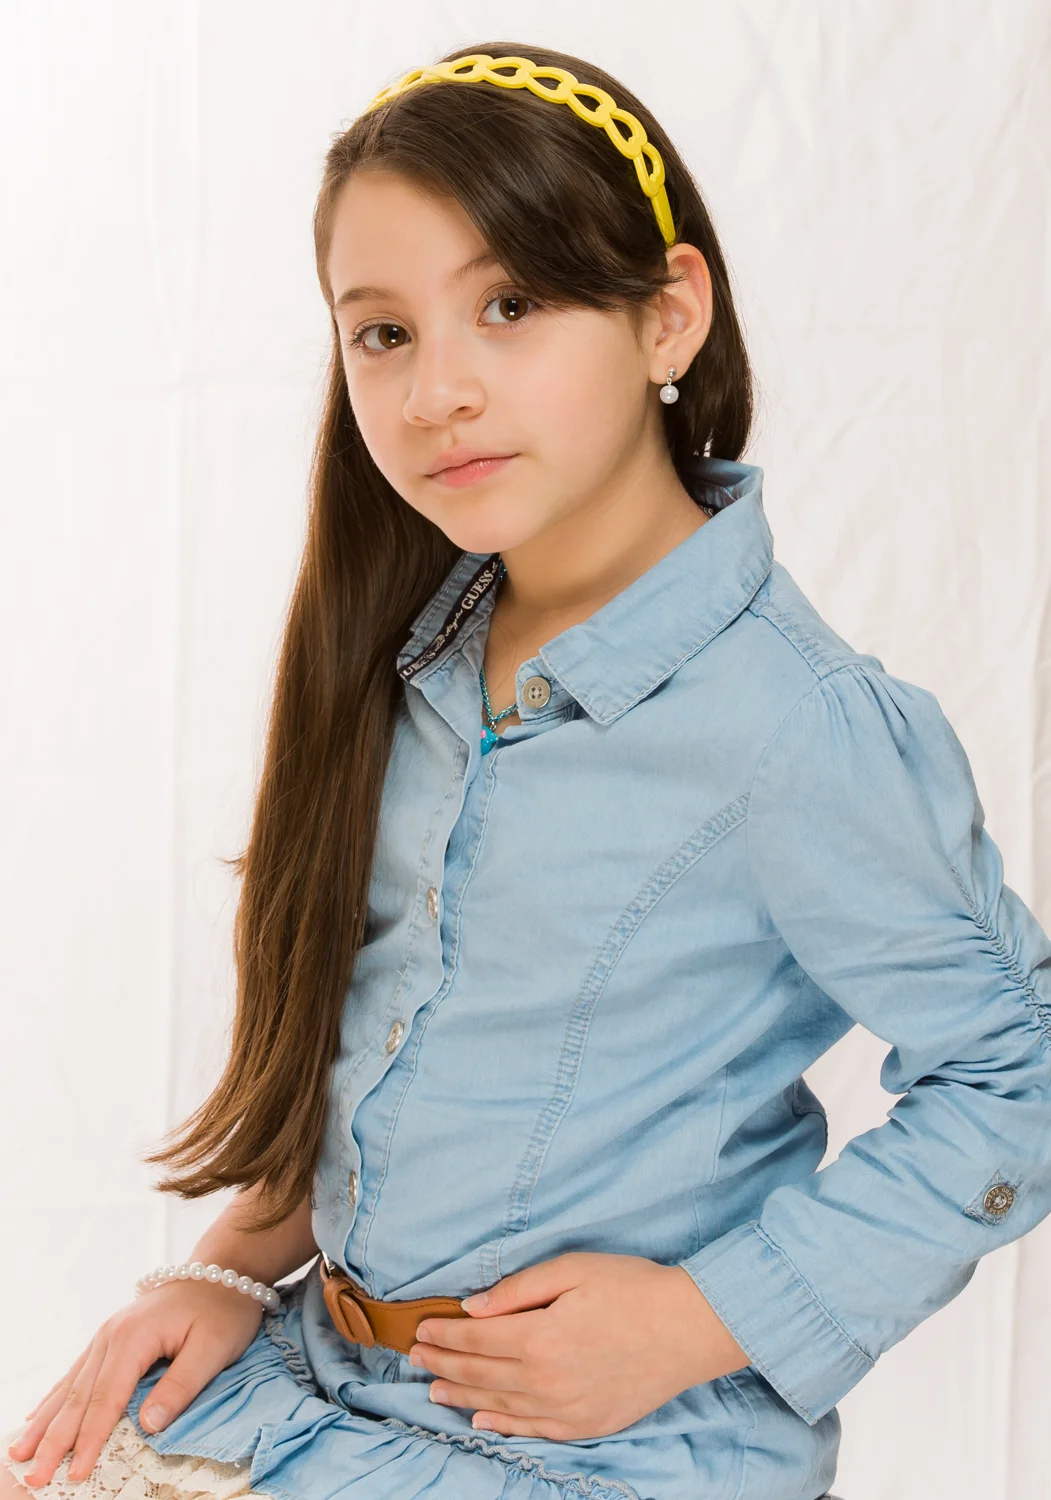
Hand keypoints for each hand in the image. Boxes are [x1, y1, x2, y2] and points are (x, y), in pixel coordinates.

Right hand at [6, 1280, 264, 1486]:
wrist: (221, 1271)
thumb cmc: (223, 1309)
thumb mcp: (214, 1348)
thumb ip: (180, 1387)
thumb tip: (147, 1426)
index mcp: (134, 1337)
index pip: (107, 1398)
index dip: (91, 1439)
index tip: (77, 1472)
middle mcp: (111, 1335)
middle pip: (80, 1395)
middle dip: (55, 1439)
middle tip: (34, 1475)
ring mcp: (107, 1335)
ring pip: (71, 1385)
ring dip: (46, 1422)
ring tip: (20, 1452)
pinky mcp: (111, 1338)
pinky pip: (77, 1373)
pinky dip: (56, 1399)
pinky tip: (37, 1416)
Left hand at [408, 1251, 749, 1440]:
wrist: (689, 1328)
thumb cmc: (632, 1288)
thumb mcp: (572, 1270)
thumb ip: (517, 1290)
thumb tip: (473, 1307)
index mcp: (539, 1338)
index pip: (475, 1339)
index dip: (444, 1335)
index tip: (421, 1330)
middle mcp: (546, 1381)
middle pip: (480, 1374)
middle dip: (443, 1364)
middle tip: (416, 1358)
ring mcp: (566, 1409)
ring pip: (499, 1406)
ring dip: (462, 1397)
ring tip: (434, 1389)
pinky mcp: (587, 1424)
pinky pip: (533, 1430)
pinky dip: (502, 1426)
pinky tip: (482, 1420)